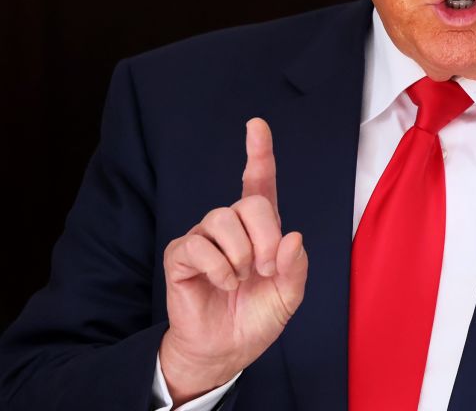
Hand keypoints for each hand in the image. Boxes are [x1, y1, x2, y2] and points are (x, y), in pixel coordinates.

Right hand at [159, 118, 307, 404]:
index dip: (258, 151)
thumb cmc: (256, 317)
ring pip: (222, 220)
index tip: (256, 125)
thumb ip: (295, 267)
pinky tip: (223, 283)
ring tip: (242, 278)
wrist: (226, 350)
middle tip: (266, 269)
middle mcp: (229, 226)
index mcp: (258, 229)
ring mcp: (203, 237)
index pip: (258, 181)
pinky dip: (218, 268)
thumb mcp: (288, 296)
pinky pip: (197, 245)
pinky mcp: (181, 255)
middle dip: (265, 237)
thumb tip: (292, 236)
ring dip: (240, 254)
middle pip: (249, 204)